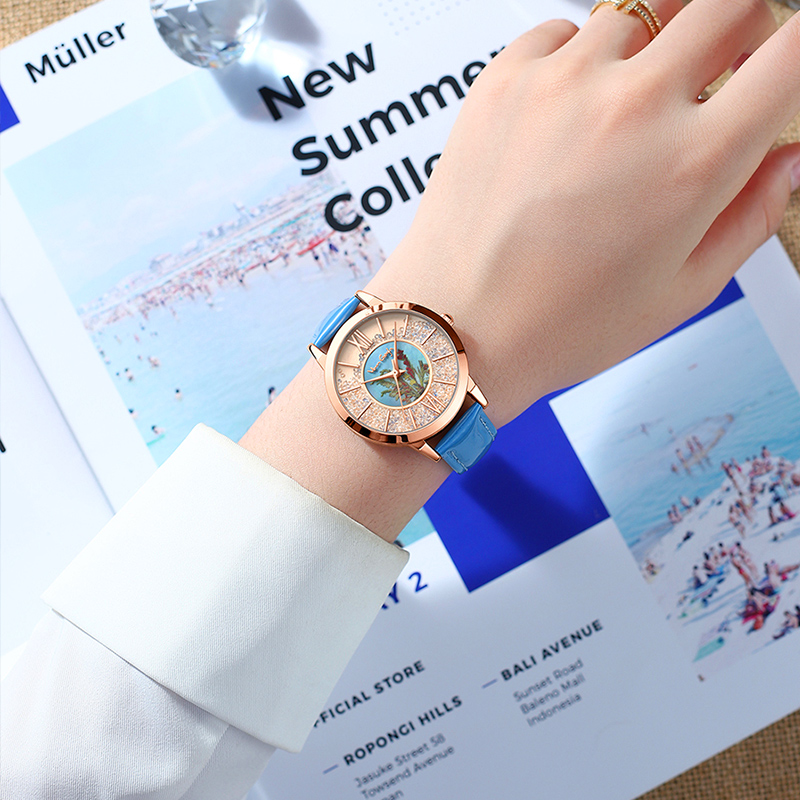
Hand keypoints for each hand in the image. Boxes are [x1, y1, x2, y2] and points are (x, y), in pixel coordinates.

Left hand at [243, 2, 799, 540]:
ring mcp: (562, 84)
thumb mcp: (680, 293)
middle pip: (728, 5)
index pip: (788, 56)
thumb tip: (785, 159)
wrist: (457, 327)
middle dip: (739, 33)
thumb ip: (750, 217)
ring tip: (626, 111)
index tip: (773, 75)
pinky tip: (569, 110)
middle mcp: (632, 107)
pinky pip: (564, 29)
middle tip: (714, 78)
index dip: (790, 59)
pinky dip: (580, 57)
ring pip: (642, 12)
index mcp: (691, 164)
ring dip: (652, 49)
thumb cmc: (558, 325)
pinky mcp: (503, 81)